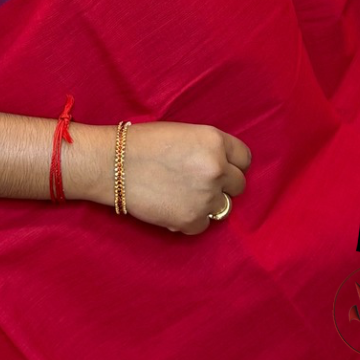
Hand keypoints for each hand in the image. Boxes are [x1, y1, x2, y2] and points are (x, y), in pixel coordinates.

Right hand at [121, 122, 251, 234]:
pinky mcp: (191, 220)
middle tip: (199, 182)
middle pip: (238, 185)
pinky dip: (192, 219)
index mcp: (215, 141)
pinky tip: (174, 207)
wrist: (114, 164)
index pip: (244, 158)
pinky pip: (204, 225)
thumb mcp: (186, 133)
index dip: (232, 164)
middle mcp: (217, 168)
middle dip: (223, 184)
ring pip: (223, 206)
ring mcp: (206, 196)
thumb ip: (211, 149)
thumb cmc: (145, 143)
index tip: (222, 168)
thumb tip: (226, 167)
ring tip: (184, 194)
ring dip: (208, 203)